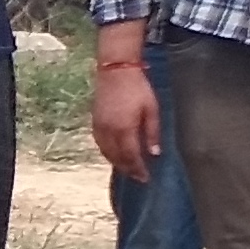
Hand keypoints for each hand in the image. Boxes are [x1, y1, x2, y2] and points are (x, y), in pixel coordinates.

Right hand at [89, 58, 159, 178]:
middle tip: (138, 177)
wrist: (115, 70)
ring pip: (106, 152)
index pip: (131, 156)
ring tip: (127, 168)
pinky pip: (100, 144)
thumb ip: (152, 133)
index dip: (138, 169)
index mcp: (125, 129)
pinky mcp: (95, 121)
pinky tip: (114, 154)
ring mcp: (100, 127)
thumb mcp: (151, 109)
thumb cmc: (138, 88)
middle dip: (128, 169)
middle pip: (117, 157)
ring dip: (117, 163)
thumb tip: (154, 153)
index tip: (146, 178)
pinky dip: (107, 153)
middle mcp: (109, 131)